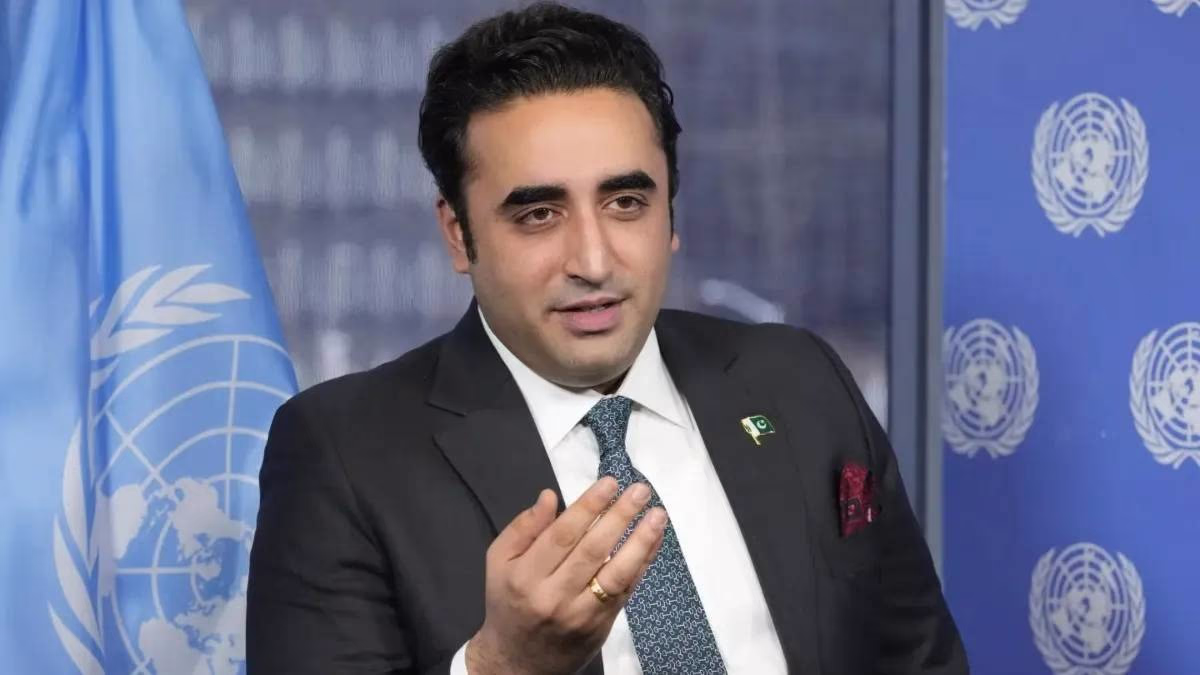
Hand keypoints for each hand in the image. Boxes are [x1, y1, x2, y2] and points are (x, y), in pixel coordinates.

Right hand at [465, 477, 666, 674]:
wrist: (517, 662)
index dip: (588, 506)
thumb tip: (549, 497)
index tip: (609, 483)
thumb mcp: (499, 562)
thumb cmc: (509, 602)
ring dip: (640, 542)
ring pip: (615, 574)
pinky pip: (625, 590)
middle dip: (619, 517)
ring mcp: (580, 614)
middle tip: (640, 490)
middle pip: (592, 550)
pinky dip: (642, 563)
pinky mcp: (600, 625)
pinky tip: (653, 541)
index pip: (562, 535)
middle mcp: (553, 597)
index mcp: (524, 576)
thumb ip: (523, 528)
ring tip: (657, 515)